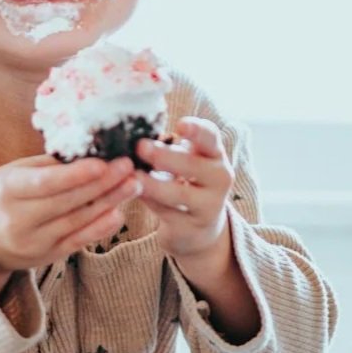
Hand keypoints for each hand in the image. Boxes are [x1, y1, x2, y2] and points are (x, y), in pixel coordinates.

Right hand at [0, 153, 141, 278]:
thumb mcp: (11, 173)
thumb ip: (45, 167)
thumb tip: (84, 152)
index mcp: (7, 191)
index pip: (45, 184)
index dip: (76, 175)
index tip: (103, 162)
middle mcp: (18, 220)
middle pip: (67, 202)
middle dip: (102, 184)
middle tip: (128, 167)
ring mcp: (33, 242)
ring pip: (77, 221)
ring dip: (109, 202)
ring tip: (133, 184)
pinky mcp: (46, 256)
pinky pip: (78, 241)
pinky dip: (100, 227)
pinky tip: (118, 213)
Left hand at [135, 117, 232, 261]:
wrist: (200, 226)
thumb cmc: (187, 181)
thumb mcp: (187, 160)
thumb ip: (170, 146)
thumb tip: (134, 133)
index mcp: (215, 154)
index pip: (210, 137)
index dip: (197, 130)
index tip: (180, 125)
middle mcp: (219, 178)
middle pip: (193, 165)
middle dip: (165, 156)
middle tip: (141, 147)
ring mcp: (208, 205)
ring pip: (179, 193)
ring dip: (153, 184)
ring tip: (132, 175)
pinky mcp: (192, 227)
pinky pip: (167, 213)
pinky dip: (148, 202)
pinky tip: (132, 192)